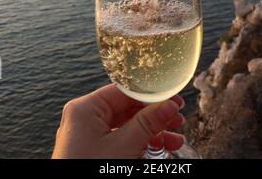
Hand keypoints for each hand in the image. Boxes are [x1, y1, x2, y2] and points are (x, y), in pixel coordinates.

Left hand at [52, 84, 184, 158]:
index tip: (173, 98)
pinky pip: (121, 140)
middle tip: (177, 118)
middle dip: (155, 116)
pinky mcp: (93, 151)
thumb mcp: (124, 146)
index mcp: (86, 108)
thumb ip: (148, 123)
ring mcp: (89, 136)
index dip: (151, 95)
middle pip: (127, 109)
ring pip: (127, 126)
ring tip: (175, 139)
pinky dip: (140, 143)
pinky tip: (161, 148)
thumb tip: (170, 105)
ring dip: (153, 132)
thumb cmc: (92, 172)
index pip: (124, 91)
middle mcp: (85, 118)